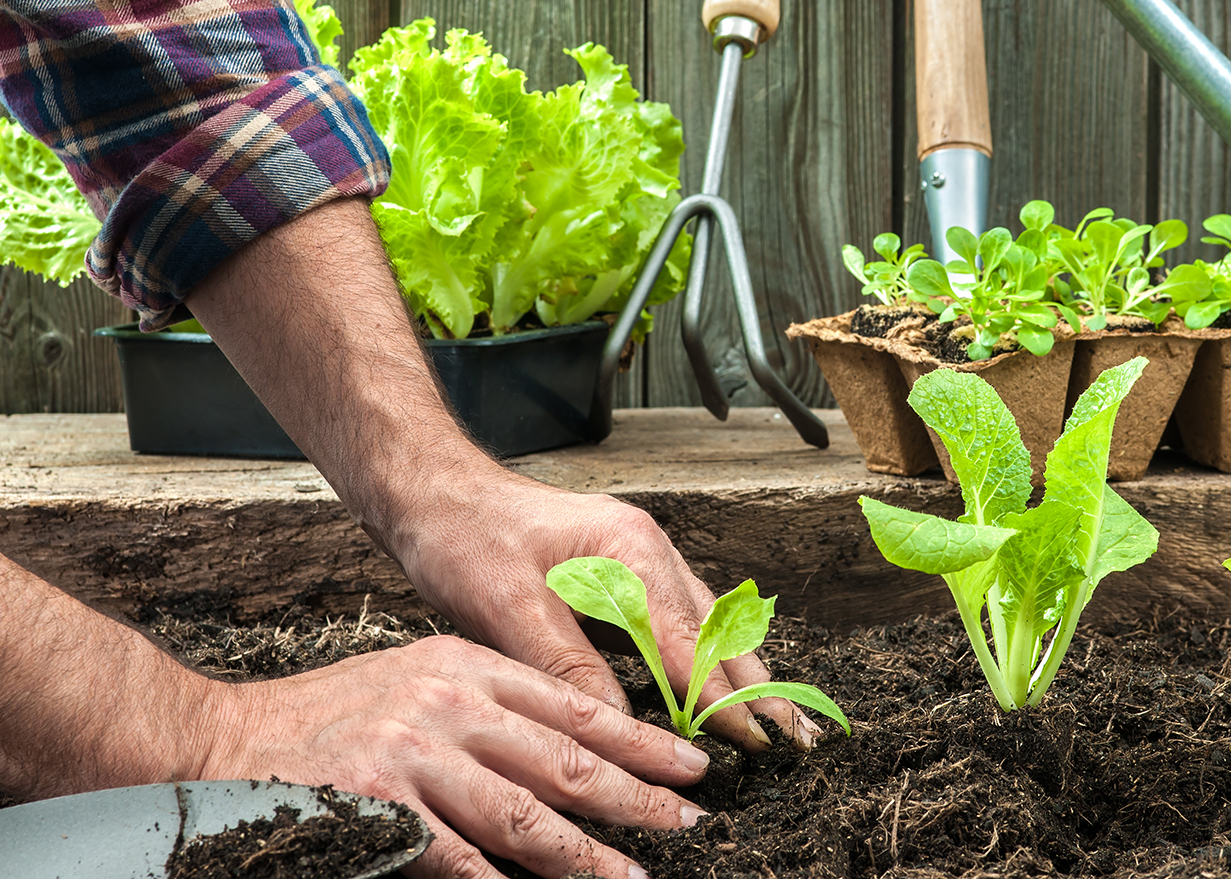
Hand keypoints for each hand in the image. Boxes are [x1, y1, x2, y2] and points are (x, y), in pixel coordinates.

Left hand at [181, 199, 817, 750]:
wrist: (432, 489)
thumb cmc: (462, 535)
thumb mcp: (505, 606)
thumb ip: (566, 665)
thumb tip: (616, 724)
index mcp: (629, 552)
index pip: (690, 642)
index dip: (723, 698)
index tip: (757, 741)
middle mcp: (647, 549)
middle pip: (718, 630)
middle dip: (758, 687)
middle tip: (798, 738)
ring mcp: (639, 556)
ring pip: (708, 623)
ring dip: (741, 673)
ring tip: (779, 718)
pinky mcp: (623, 569)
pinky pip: (683, 617)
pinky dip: (709, 655)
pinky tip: (723, 681)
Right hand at [198, 634, 708, 878]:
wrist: (223, 740)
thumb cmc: (328, 718)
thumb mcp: (416, 681)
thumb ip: (488, 708)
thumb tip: (571, 752)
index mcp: (462, 666)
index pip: (571, 704)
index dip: (638, 740)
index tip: (688, 766)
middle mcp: (445, 704)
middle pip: (563, 758)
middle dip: (635, 795)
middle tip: (689, 821)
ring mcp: (411, 757)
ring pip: (524, 814)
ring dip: (586, 854)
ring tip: (635, 876)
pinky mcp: (377, 808)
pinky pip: (458, 859)